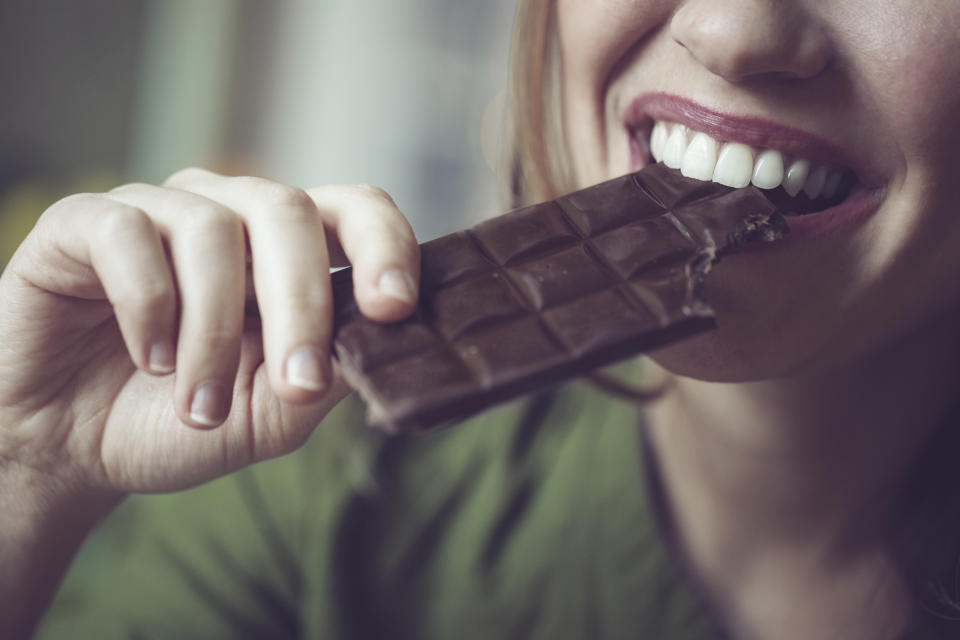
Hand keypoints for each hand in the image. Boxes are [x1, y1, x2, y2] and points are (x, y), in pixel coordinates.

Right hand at [0, 168, 418, 495]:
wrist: (69, 447)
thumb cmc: (179, 422)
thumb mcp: (272, 414)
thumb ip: (328, 374)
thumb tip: (382, 342)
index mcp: (287, 253)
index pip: (354, 210)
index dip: (385, 246)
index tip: (394, 308)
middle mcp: (230, 216)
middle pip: (288, 211)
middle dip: (301, 305)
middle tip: (296, 385)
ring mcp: (159, 212)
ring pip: (213, 230)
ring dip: (213, 333)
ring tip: (202, 406)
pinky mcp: (86, 223)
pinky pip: (129, 234)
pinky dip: (148, 305)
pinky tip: (147, 358)